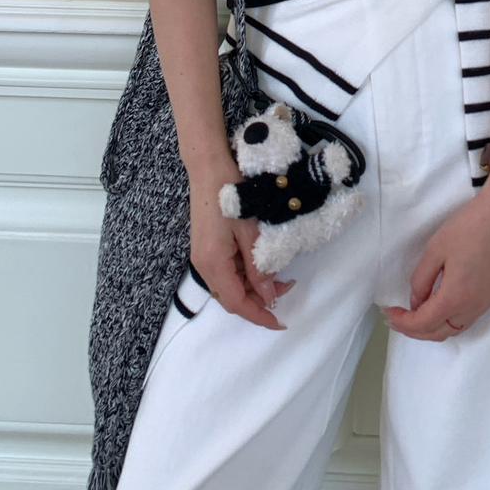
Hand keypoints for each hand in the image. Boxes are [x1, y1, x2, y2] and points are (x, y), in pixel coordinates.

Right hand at [189, 171, 296, 329]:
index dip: (259, 316)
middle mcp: (203, 266)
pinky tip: (260, 265)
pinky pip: (225, 272)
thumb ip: (259, 267)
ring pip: (229, 286)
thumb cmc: (231, 193)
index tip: (280, 322)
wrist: (208, 167)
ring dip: (252, 288)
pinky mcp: (206, 248)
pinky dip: (244, 275)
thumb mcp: (250, 232)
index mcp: (213, 264)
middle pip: (231, 298)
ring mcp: (202, 257)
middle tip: (287, 288)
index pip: (237, 303)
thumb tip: (269, 296)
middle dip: (259, 301)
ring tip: (279, 277)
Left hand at [381, 190, 489, 341]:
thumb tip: (416, 302)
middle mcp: (472, 308)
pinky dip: (448, 319)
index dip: (403, 322)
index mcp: (455, 298)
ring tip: (415, 314)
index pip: (424, 323)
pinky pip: (466, 319)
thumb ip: (421, 280)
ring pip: (454, 329)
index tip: (388, 312)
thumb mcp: (435, 250)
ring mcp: (485, 304)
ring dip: (433, 327)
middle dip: (415, 330)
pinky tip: (438, 305)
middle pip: (439, 333)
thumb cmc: (467, 229)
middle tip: (397, 318)